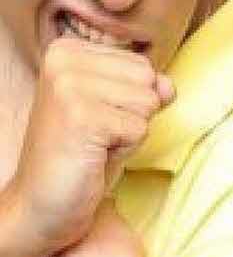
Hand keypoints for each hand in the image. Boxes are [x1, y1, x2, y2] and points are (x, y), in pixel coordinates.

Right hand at [9, 36, 174, 254]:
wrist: (40, 205)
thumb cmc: (80, 156)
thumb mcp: (116, 110)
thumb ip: (144, 87)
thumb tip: (168, 86)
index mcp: (67, 50)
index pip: (141, 64)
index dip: (129, 99)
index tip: (95, 118)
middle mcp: (64, 61)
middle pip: (147, 78)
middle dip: (133, 113)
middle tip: (97, 134)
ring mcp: (70, 86)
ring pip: (148, 101)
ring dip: (130, 132)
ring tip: (95, 144)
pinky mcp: (82, 117)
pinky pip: (140, 128)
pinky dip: (125, 149)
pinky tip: (93, 156)